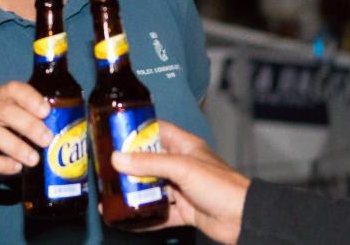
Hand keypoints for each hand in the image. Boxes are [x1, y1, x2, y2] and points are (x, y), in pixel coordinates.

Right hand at [0, 81, 52, 178]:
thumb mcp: (11, 121)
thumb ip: (31, 120)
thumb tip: (64, 130)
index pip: (12, 89)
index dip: (30, 98)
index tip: (46, 111)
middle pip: (4, 111)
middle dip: (28, 124)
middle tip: (47, 139)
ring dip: (17, 146)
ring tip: (34, 159)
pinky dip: (2, 164)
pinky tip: (16, 168)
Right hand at [111, 121, 249, 243]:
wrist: (244, 218)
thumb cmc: (222, 185)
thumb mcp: (182, 168)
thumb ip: (149, 163)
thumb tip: (118, 158)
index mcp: (184, 146)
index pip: (157, 130)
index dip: (137, 129)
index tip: (114, 131)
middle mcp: (181, 165)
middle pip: (149, 161)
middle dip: (129, 165)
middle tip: (106, 167)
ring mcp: (182, 189)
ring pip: (152, 188)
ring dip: (135, 192)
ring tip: (111, 194)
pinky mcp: (185, 210)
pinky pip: (160, 213)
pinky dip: (145, 217)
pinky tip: (128, 220)